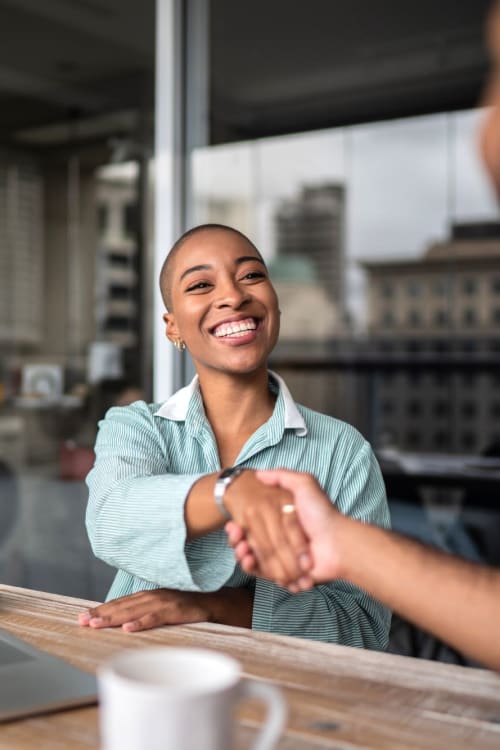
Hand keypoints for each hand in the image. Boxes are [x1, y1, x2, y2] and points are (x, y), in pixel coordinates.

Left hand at [78, 589, 211, 631]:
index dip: (100, 609)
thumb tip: (121, 623)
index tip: (82, 616)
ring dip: (113, 618)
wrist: (211, 603)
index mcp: (146, 596)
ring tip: (96, 624)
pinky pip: (154, 618)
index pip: (119, 603)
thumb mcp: (160, 608)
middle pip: (121, 606)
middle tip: (82, 621)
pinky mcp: (174, 611)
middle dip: (100, 614)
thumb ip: (142, 612)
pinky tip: (128, 628)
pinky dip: (141, 622)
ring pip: (133, 611)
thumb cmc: (184, 609)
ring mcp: (162, 602)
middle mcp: (151, 596)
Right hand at [226, 470, 345, 588]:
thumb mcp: (304, 485)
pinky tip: (248, 559)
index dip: (240, 526)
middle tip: (234, 534)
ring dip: (242, 554)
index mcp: (281, 522)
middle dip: (237, 540)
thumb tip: (260, 473)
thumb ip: (283, 476)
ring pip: (253, 558)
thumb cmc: (321, 513)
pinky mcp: (284, 574)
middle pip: (250, 542)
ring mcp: (282, 558)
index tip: (233, 524)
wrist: (337, 543)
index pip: (253, 525)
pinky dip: (252, 568)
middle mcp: (280, 540)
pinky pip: (262, 574)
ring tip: (241, 548)